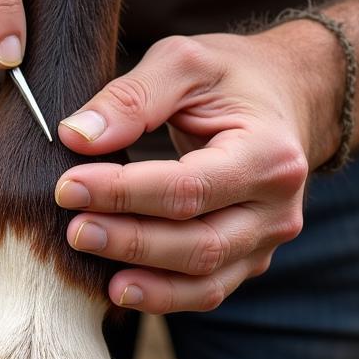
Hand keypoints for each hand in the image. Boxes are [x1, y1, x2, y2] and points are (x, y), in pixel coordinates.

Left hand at [54, 26, 342, 312]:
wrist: (288, 97)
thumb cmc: (232, 77)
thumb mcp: (184, 62)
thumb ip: (131, 97)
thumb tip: (76, 136)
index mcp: (269, 155)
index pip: (189, 188)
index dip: (125, 193)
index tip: (69, 186)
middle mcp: (277, 209)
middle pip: (199, 243)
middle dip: (130, 241)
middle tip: (74, 228)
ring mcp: (265, 241)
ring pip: (204, 280)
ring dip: (143, 278)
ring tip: (89, 259)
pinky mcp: (247, 259)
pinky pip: (205, 290)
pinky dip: (162, 295)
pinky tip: (118, 287)